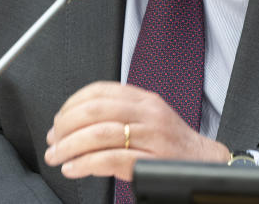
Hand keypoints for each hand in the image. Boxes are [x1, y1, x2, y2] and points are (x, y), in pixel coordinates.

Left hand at [44, 81, 228, 180]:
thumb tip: (78, 119)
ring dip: (70, 146)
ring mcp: (151, 137)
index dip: (72, 103)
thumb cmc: (173, 144)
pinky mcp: (151, 162)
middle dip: (66, 125)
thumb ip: (121, 112)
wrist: (205, 162)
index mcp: (144, 99)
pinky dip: (86, 164)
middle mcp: (148, 113)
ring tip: (57, 156)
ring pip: (100, 134)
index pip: (100, 90)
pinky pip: (111, 160)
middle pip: (96, 111)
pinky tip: (74, 168)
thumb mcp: (150, 117)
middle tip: (53, 140)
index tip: (58, 119)